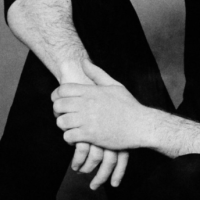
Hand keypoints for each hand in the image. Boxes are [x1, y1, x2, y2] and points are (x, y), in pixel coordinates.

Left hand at [52, 59, 144, 188]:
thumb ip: (97, 73)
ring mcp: (88, 120)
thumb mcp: (114, 86)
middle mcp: (88, 104)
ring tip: (72, 127)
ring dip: (65, 126)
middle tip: (65, 115)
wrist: (142, 125)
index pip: (63, 90)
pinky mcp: (90, 135)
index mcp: (92, 92)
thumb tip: (83, 62)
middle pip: (59, 106)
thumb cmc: (129, 106)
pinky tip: (78, 137)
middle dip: (59, 111)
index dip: (57, 96)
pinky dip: (70, 138)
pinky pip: (69, 136)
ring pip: (61, 122)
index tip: (60, 102)